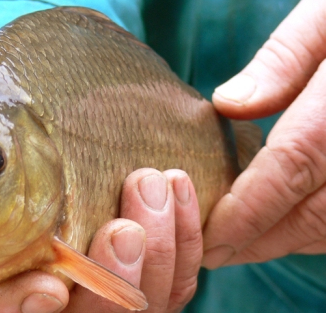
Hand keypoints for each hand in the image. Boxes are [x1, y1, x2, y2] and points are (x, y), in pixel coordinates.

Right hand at [0, 82, 202, 311]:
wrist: (31, 133)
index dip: (10, 310)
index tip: (48, 288)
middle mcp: (29, 286)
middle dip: (106, 284)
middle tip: (126, 228)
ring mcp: (88, 280)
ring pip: (133, 305)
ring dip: (155, 257)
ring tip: (158, 186)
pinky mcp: (134, 262)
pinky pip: (170, 276)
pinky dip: (183, 242)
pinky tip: (179, 188)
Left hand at [203, 0, 325, 267]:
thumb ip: (282, 61)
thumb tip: (229, 104)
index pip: (291, 166)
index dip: (245, 209)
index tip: (206, 233)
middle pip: (312, 212)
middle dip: (256, 241)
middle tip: (211, 252)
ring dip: (283, 243)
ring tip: (238, 247)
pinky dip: (314, 232)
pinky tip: (283, 229)